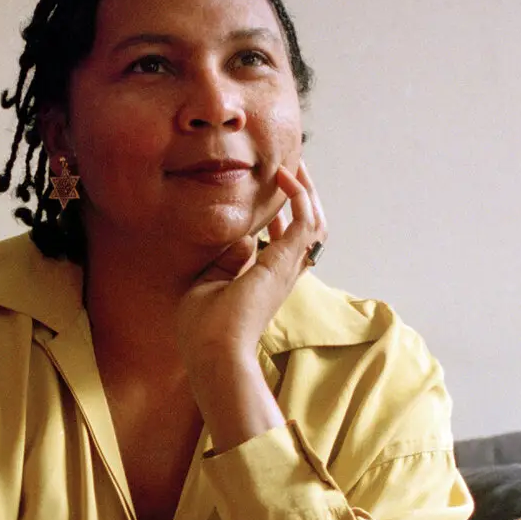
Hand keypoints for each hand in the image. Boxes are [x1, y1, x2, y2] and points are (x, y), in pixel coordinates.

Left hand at [174, 162, 326, 372]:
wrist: (213, 353)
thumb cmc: (205, 331)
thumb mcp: (210, 285)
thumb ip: (227, 260)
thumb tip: (243, 236)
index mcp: (267, 282)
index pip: (287, 245)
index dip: (284, 218)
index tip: (273, 196)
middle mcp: (283, 274)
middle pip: (309, 231)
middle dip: (303, 199)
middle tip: (293, 170)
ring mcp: (287, 269)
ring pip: (315, 223)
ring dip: (307, 192)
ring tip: (295, 165)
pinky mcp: (283, 263)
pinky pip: (305, 221)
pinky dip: (299, 196)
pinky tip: (284, 177)